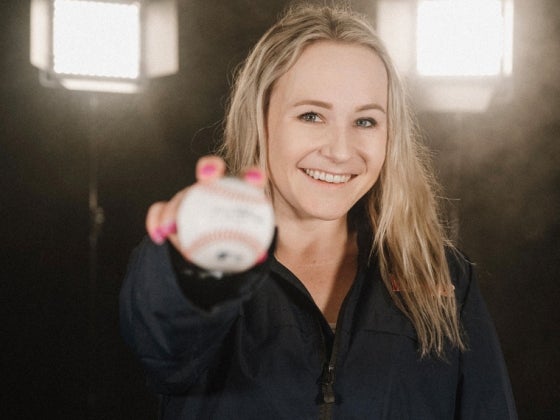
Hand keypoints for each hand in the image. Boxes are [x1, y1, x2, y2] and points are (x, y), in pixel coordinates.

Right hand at [145, 155, 266, 260]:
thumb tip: (260, 256)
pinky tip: (158, 235)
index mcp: (236, 196)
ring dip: (176, 207)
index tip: (254, 179)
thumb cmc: (229, 250)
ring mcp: (189, 198)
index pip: (247, 180)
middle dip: (209, 167)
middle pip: (210, 173)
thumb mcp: (241, 252)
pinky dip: (156, 220)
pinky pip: (160, 210)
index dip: (252, 175)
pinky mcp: (169, 210)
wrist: (205, 257)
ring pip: (182, 194)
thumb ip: (250, 251)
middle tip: (207, 176)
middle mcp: (212, 190)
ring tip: (172, 227)